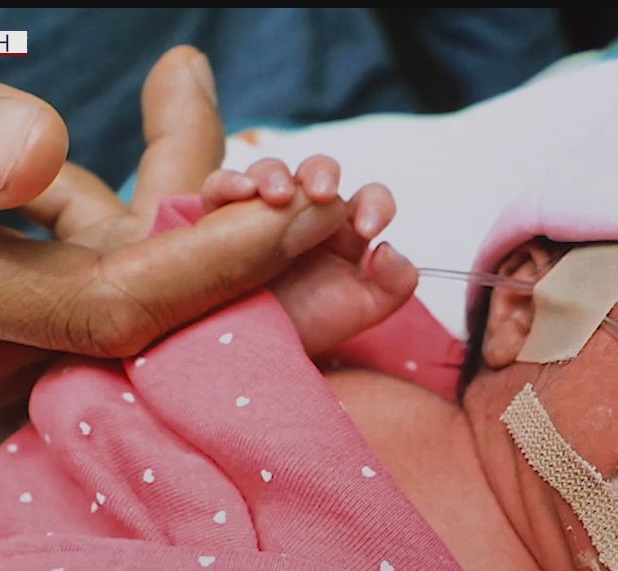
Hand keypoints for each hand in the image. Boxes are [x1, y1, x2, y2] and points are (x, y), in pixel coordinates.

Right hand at [0, 18, 354, 426]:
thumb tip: (31, 156)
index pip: (106, 307)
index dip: (210, 266)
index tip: (299, 212)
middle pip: (159, 327)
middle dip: (270, 274)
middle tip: (367, 212)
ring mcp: (5, 342)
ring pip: (152, 297)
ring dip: (241, 238)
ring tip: (331, 179)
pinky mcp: (20, 318)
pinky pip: (119, 270)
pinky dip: (172, 208)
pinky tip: (195, 108)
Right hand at [200, 156, 416, 355]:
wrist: (256, 350)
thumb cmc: (311, 326)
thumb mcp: (364, 311)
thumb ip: (396, 283)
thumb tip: (386, 247)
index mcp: (344, 231)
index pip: (369, 199)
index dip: (375, 205)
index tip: (368, 230)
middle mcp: (305, 214)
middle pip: (319, 172)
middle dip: (322, 174)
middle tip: (322, 194)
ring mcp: (263, 213)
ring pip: (271, 172)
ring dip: (275, 175)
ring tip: (278, 197)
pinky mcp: (223, 217)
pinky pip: (222, 187)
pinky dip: (230, 182)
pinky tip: (243, 192)